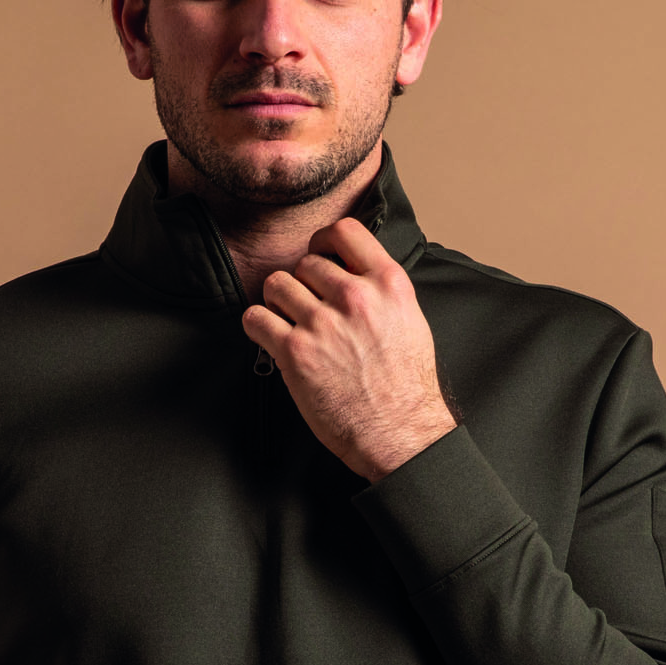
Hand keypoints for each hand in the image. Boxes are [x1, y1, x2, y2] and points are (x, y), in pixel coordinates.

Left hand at [243, 219, 457, 482]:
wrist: (400, 432)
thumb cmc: (405, 385)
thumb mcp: (410, 320)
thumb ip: (380, 289)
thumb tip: (349, 269)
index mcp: (388, 284)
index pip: (344, 232)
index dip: (323, 241)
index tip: (318, 255)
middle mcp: (355, 297)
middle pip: (305, 263)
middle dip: (302, 284)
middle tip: (308, 309)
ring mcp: (323, 323)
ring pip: (276, 284)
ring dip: (278, 302)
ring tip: (290, 322)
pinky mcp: (295, 352)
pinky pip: (255, 318)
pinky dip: (258, 326)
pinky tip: (272, 338)